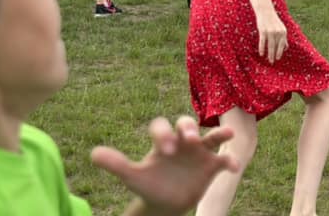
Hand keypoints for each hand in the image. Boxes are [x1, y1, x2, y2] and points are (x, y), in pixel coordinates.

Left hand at [91, 117, 238, 215]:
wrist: (166, 203)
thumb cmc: (149, 184)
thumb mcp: (132, 176)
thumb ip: (116, 164)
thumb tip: (93, 154)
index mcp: (162, 140)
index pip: (162, 127)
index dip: (164, 134)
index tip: (165, 149)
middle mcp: (182, 141)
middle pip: (186, 124)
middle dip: (189, 128)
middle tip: (190, 138)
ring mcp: (199, 152)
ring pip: (211, 136)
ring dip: (219, 133)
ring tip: (228, 134)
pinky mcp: (211, 165)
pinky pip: (223, 159)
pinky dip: (230, 160)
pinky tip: (234, 167)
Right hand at [255, 7, 287, 63]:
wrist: (266, 11)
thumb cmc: (273, 21)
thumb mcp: (281, 28)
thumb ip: (283, 38)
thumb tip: (286, 47)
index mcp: (283, 32)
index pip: (282, 45)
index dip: (280, 52)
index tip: (278, 58)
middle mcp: (278, 32)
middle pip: (276, 47)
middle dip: (274, 55)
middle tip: (272, 62)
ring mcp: (270, 32)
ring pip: (270, 46)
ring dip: (269, 54)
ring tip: (268, 60)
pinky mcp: (263, 31)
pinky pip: (263, 42)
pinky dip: (262, 48)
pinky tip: (261, 54)